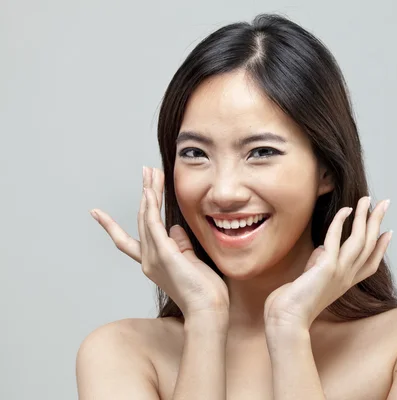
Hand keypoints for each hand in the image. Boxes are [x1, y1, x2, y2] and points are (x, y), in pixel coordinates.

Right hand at [89, 167, 229, 318]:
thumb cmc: (203, 292)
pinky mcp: (165, 254)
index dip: (111, 226)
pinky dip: (151, 207)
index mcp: (152, 263)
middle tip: (146, 171)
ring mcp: (154, 257)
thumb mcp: (190, 263)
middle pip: (141, 220)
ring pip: (147, 218)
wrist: (207, 310)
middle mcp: (148, 260)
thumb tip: (174, 228)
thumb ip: (180, 245)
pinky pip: (154, 225)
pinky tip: (150, 191)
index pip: (127, 241)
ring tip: (151, 172)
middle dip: (145, 193)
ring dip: (149, 192)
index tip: (96, 213)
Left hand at [263, 195, 391, 329]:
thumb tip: (322, 248)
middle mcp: (347, 277)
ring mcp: (339, 272)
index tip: (388, 232)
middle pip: (369, 245)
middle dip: (377, 223)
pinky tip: (345, 209)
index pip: (370, 263)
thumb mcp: (312, 279)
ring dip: (364, 217)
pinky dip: (340, 222)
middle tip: (384, 204)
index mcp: (346, 283)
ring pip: (359, 240)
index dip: (381, 247)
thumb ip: (319, 263)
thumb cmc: (293, 304)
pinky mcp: (327, 267)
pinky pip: (335, 239)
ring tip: (368, 200)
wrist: (287, 319)